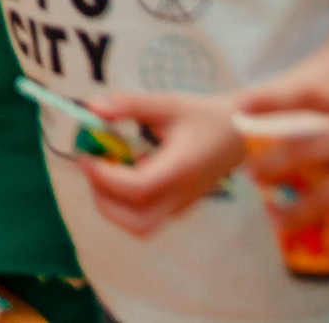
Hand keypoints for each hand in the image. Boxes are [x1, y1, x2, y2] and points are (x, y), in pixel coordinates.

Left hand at [78, 92, 243, 236]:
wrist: (241, 135)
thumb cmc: (204, 116)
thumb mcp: (168, 103)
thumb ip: (128, 105)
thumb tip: (91, 106)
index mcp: (181, 168)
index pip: (138, 188)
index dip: (105, 176)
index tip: (87, 156)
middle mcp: (182, 194)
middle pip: (136, 222)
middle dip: (103, 200)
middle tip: (89, 167)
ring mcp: (181, 205)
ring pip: (140, 226)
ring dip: (112, 205)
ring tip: (102, 170)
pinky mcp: (179, 206)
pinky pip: (146, 217)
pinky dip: (124, 202)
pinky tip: (122, 169)